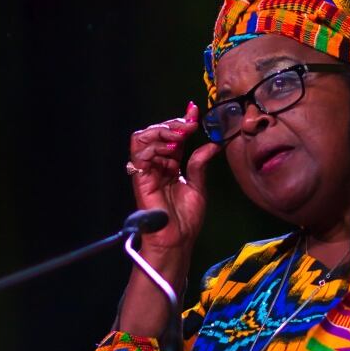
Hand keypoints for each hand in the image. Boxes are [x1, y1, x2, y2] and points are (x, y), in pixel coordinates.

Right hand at [128, 101, 220, 252]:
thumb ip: (199, 163)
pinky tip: (171, 148)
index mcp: (170, 165)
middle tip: (188, 124)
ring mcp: (147, 170)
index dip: (182, 121)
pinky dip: (153, 145)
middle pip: (156, 132)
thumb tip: (212, 144)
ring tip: (180, 135)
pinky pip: (138, 153)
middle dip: (173, 124)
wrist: (177, 240)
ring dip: (162, 131)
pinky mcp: (140, 178)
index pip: (173, 137)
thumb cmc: (185, 219)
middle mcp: (157, 164)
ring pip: (143, 137)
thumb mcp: (198, 185)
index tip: (194, 111)